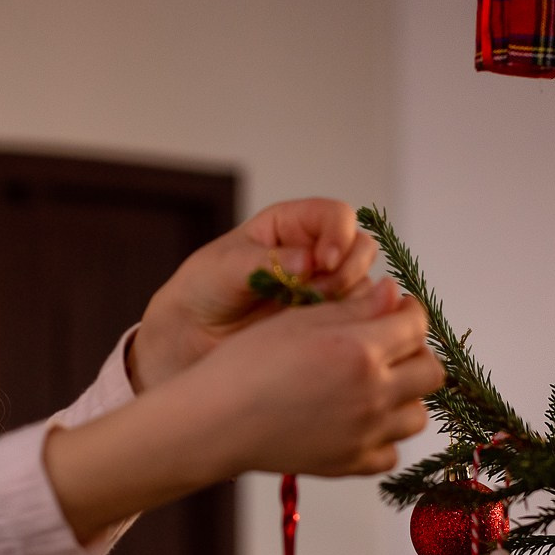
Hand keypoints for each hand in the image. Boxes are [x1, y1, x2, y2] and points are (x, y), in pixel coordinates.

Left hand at [128, 198, 381, 391]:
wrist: (189, 339)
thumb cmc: (201, 291)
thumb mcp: (224, 268)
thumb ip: (266, 261)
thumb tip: (309, 261)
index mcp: (290, 225)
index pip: (336, 215)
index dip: (339, 234)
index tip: (322, 262)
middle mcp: (314, 253)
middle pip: (361, 248)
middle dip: (346, 270)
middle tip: (314, 294)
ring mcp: (324, 288)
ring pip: (365, 286)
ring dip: (344, 301)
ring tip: (302, 316)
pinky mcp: (326, 323)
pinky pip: (356, 319)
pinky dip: (343, 325)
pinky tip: (310, 333)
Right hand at [183, 276, 444, 476]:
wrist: (215, 422)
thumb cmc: (246, 364)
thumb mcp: (298, 320)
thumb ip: (355, 307)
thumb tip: (395, 293)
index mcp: (360, 351)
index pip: (416, 324)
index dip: (407, 310)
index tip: (394, 309)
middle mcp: (372, 395)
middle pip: (430, 372)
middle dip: (414, 353)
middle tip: (386, 347)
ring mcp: (365, 434)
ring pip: (417, 414)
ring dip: (403, 397)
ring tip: (372, 386)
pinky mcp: (351, 463)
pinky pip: (390, 452)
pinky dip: (381, 437)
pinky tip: (356, 421)